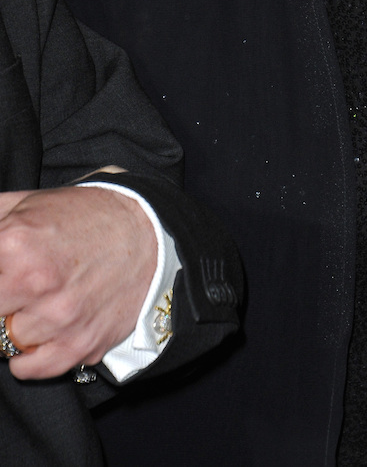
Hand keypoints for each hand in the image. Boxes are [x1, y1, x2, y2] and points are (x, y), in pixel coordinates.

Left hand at [0, 185, 156, 378]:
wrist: (148, 232)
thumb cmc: (84, 216)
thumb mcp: (27, 202)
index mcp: (15, 244)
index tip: (0, 280)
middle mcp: (35, 284)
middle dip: (0, 302)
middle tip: (12, 291)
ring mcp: (58, 319)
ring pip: (2, 342)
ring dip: (13, 326)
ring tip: (34, 303)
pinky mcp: (78, 345)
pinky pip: (26, 368)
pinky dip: (27, 354)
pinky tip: (42, 328)